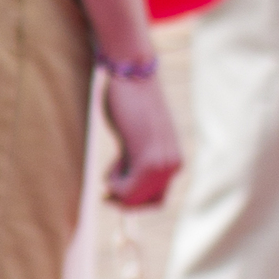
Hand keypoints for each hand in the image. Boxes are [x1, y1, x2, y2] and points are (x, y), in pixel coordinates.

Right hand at [101, 63, 181, 209]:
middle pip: (148, 204)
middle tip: (105, 189)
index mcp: (174, 160)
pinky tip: (115, 158)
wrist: (134, 75)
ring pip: (135, 198)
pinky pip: (127, 190)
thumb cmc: (129, 101)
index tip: (111, 194)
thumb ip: (134, 161)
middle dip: (123, 199)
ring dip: (117, 187)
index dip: (134, 203)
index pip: (158, 200)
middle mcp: (174, 166)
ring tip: (115, 160)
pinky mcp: (150, 161)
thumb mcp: (134, 139)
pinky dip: (113, 182)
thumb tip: (117, 190)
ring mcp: (164, 165)